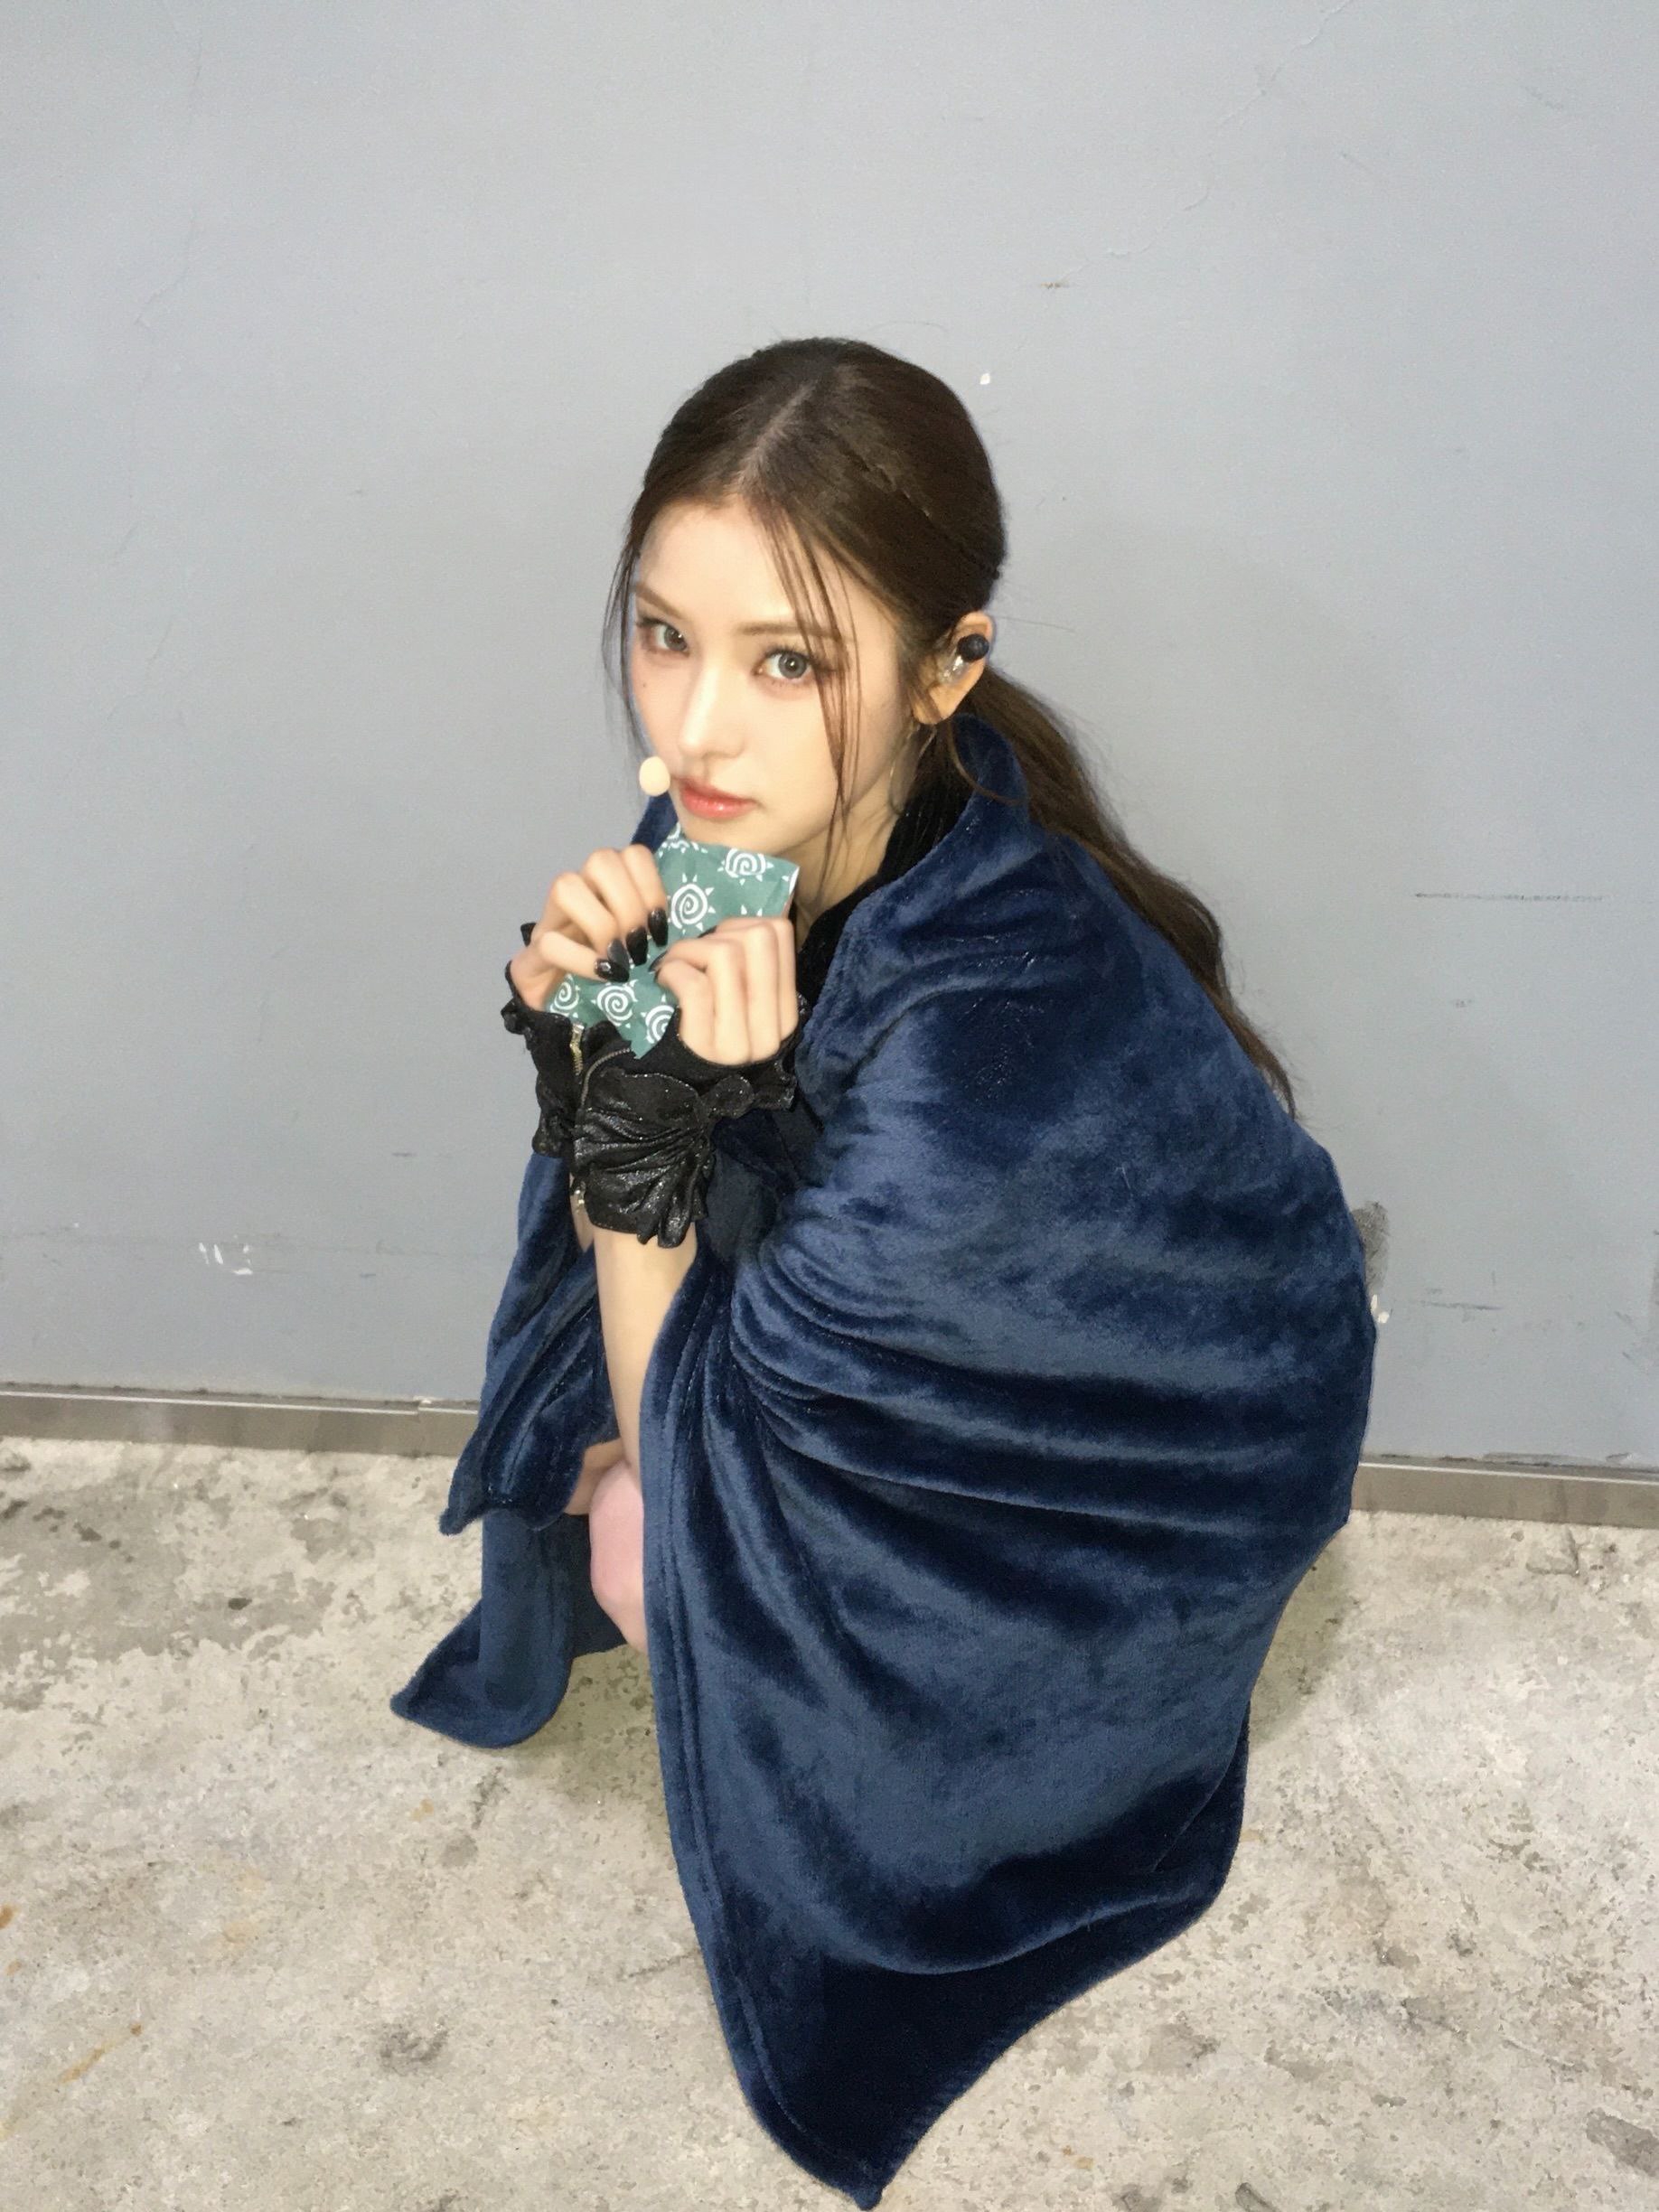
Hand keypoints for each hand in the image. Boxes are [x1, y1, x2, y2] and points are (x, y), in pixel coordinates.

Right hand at [508, 843, 670, 1009]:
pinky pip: (551, 942)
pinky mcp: (530, 957)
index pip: (633, 854)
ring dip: (602, 923)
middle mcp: (579, 894)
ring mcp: (550, 922)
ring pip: (567, 885)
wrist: (574, 1021)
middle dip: (629, 903)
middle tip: (640, 943)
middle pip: (601, 860)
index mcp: (609, 888)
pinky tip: (605, 974)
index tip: (661, 924)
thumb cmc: (620, 983)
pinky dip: (583, 959)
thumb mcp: (650, 952)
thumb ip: (663, 930)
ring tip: (619, 958)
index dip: (652, 885)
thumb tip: (694, 925)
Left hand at [652, 914, 798, 1065]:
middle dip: (715, 934)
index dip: (741, 924)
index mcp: (786, 1009)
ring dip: (688, 951)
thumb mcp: (739, 998)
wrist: (674, 1086)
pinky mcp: (705, 1045)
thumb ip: (748, 961)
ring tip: (673, 965)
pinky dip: (673, 972)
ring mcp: (741, 1040)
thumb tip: (742, 901)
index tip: (717, 943)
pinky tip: (665, 980)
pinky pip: (694, 985)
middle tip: (691, 953)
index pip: (780, 931)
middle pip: (756, 937)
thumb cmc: (704, 1027)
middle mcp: (772, 1027)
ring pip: (725, 956)